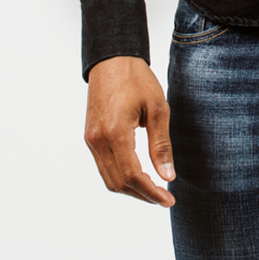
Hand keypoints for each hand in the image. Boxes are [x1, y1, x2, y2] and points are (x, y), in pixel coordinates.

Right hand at [84, 56, 175, 206]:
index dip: (151, 192)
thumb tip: (168, 176)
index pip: (132, 176)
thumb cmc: (136, 79)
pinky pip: (104, 167)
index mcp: (115, 133)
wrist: (112, 60)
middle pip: (118, 183)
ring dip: (131, 189)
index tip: (168, 199)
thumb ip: (161, 145)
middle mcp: (98, 140)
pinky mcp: (90, 137)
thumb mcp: (157, 108)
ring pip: (109, 179)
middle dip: (142, 195)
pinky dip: (121, 177)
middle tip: (164, 198)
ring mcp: (91, 140)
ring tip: (154, 190)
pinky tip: (138, 175)